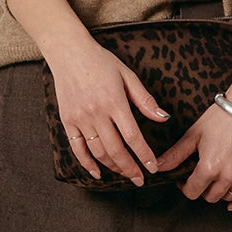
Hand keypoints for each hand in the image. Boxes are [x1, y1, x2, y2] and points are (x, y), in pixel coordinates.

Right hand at [51, 39, 169, 185]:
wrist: (68, 52)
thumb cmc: (101, 62)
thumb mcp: (127, 76)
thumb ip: (145, 100)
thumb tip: (164, 118)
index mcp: (114, 101)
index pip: (132, 137)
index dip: (143, 155)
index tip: (152, 168)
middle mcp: (95, 113)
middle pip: (115, 150)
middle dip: (130, 168)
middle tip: (140, 179)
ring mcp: (79, 118)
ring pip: (97, 151)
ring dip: (113, 166)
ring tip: (125, 173)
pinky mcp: (67, 120)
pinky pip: (77, 148)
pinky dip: (87, 163)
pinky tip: (97, 173)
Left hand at [152, 100, 231, 208]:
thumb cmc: (221, 118)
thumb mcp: (194, 135)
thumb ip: (175, 154)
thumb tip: (157, 166)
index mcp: (209, 168)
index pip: (192, 192)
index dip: (184, 187)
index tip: (184, 179)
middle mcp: (227, 176)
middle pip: (209, 197)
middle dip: (201, 189)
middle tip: (200, 176)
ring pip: (227, 197)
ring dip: (219, 191)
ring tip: (216, 178)